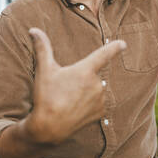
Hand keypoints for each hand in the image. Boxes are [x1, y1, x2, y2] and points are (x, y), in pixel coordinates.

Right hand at [25, 28, 125, 144]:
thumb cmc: (46, 96)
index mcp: (85, 70)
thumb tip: (34, 30)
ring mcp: (100, 99)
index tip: (123, 44)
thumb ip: (42, 48)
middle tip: (65, 87)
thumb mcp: (44, 70)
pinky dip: (89, 102)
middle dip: (82, 76)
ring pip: (95, 88)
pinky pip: (97, 102)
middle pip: (92, 74)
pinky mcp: (100, 112)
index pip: (104, 54)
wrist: (49, 127)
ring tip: (69, 99)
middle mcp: (96, 84)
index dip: (114, 48)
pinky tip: (75, 107)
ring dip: (86, 89)